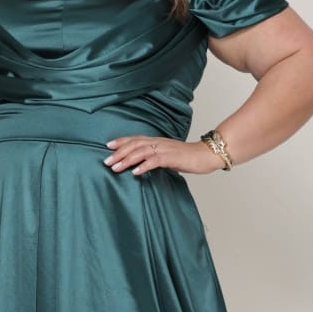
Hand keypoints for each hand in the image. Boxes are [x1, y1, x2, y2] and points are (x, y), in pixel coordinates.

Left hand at [103, 135, 225, 176]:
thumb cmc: (188, 157)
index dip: (121, 141)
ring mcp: (165, 149)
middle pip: (134, 145)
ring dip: (126, 160)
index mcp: (157, 141)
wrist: (206, 155)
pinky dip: (143, 166)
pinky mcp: (172, 158)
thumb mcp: (168, 156)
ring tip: (115, 168)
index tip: (108, 146)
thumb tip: (144, 165)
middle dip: (119, 153)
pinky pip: (154, 161)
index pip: (136, 139)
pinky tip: (135, 172)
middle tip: (106, 161)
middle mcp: (159, 143)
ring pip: (141, 152)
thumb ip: (156, 158)